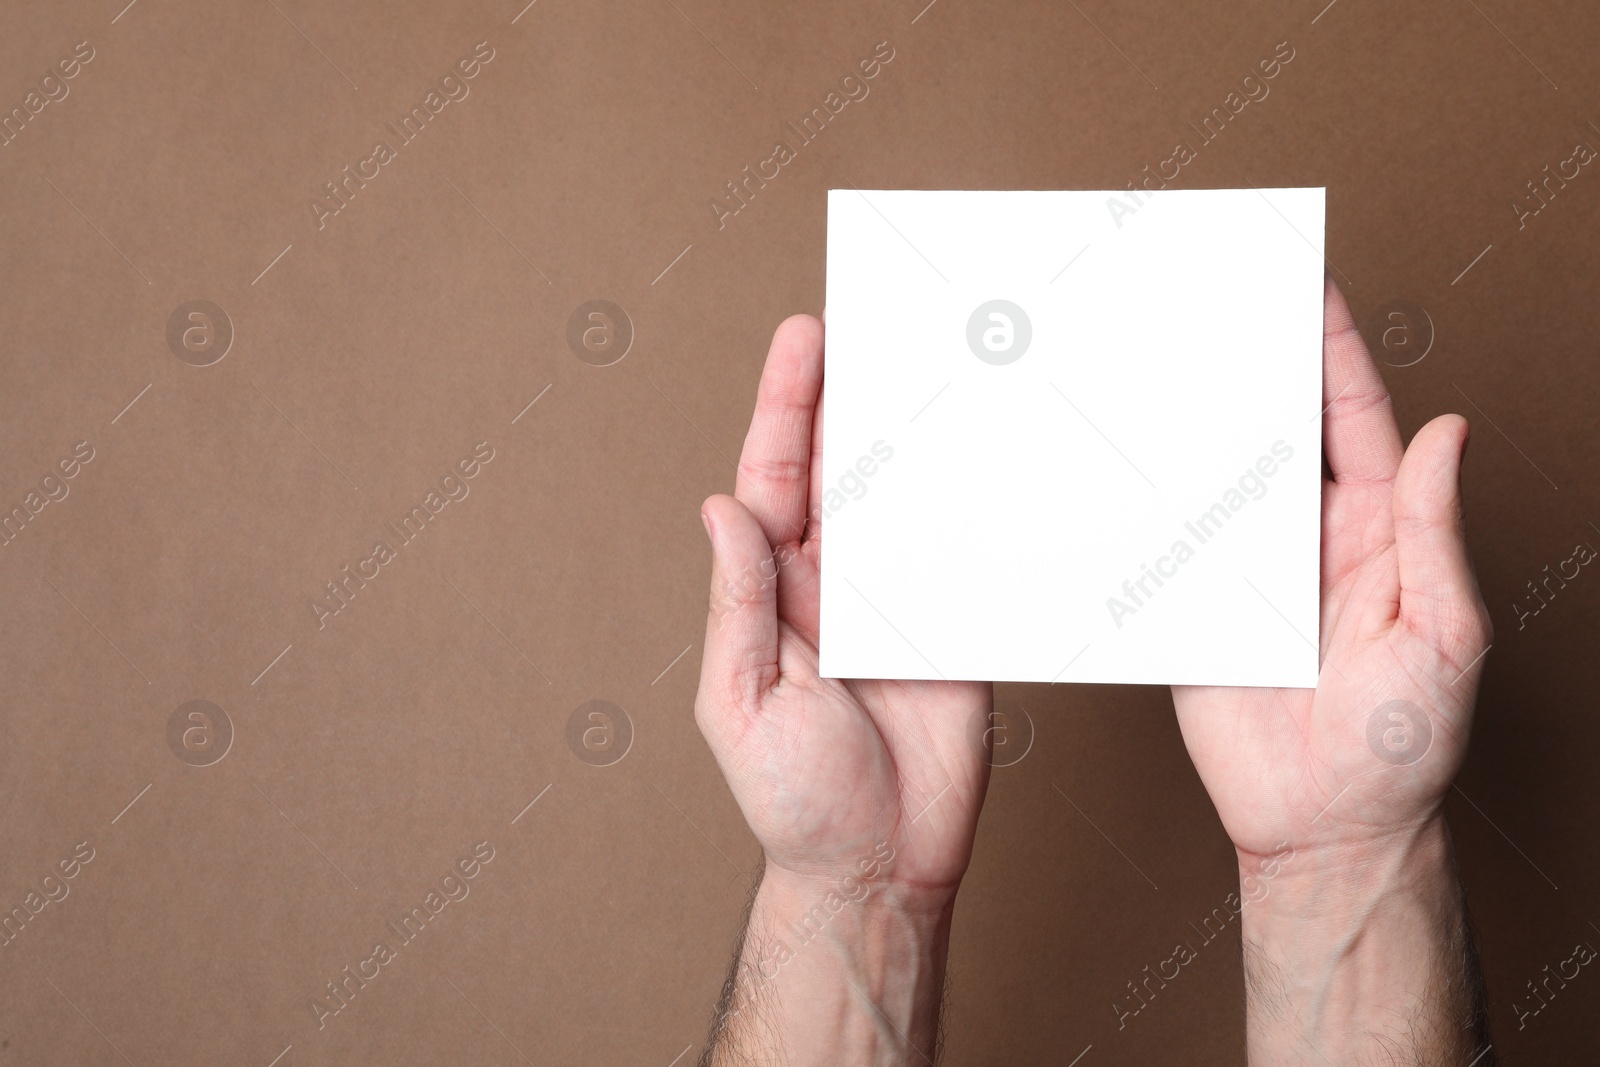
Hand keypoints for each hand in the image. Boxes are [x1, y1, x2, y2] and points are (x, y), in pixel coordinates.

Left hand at [694, 314, 991, 1064]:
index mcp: (773, 593)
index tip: (804, 337)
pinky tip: (984, 449)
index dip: (787, 405)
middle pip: (840, 467)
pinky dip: (973, 499)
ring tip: (933, 358)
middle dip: (852, 391)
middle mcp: (832, 584)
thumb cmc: (795, 801)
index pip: (774, 477)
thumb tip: (719, 509)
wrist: (879, 867)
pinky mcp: (953, 626)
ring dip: (914, 430)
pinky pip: (962, 549)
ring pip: (903, 495)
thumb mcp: (743, 702)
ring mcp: (895, 601)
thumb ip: (740, 604)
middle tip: (873, 317)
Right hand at [1171, 277, 1493, 1061]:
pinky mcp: (1195, 612)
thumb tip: (1448, 435)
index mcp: (1377, 533)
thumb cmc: (1403, 748)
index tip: (1311, 289)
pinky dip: (1146, 504)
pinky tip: (1123, 462)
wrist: (1324, 831)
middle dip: (1254, 365)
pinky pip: (1169, 546)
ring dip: (1193, 425)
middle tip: (1221, 301)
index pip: (1356, 422)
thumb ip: (1434, 534)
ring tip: (1162, 361)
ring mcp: (1248, 575)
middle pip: (1278, 433)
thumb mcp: (1445, 635)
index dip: (1335, 353)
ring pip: (1217, 479)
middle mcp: (1308, 542)